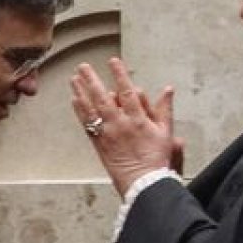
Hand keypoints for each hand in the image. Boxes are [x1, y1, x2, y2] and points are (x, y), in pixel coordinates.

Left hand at [72, 58, 178, 195]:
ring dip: (81, 92)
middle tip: (83, 67)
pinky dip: (80, 110)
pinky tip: (74, 100)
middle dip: (92, 80)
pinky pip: (86, 123)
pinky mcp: (98, 142)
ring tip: (74, 79)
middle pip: (103, 97)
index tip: (114, 62)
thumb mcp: (166, 132)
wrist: (142, 181)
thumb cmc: (156, 158)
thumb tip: (168, 89)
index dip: (120, 75)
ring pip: (91, 108)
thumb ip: (165, 108)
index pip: (127, 92)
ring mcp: (107, 133)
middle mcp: (120, 124)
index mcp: (138, 119)